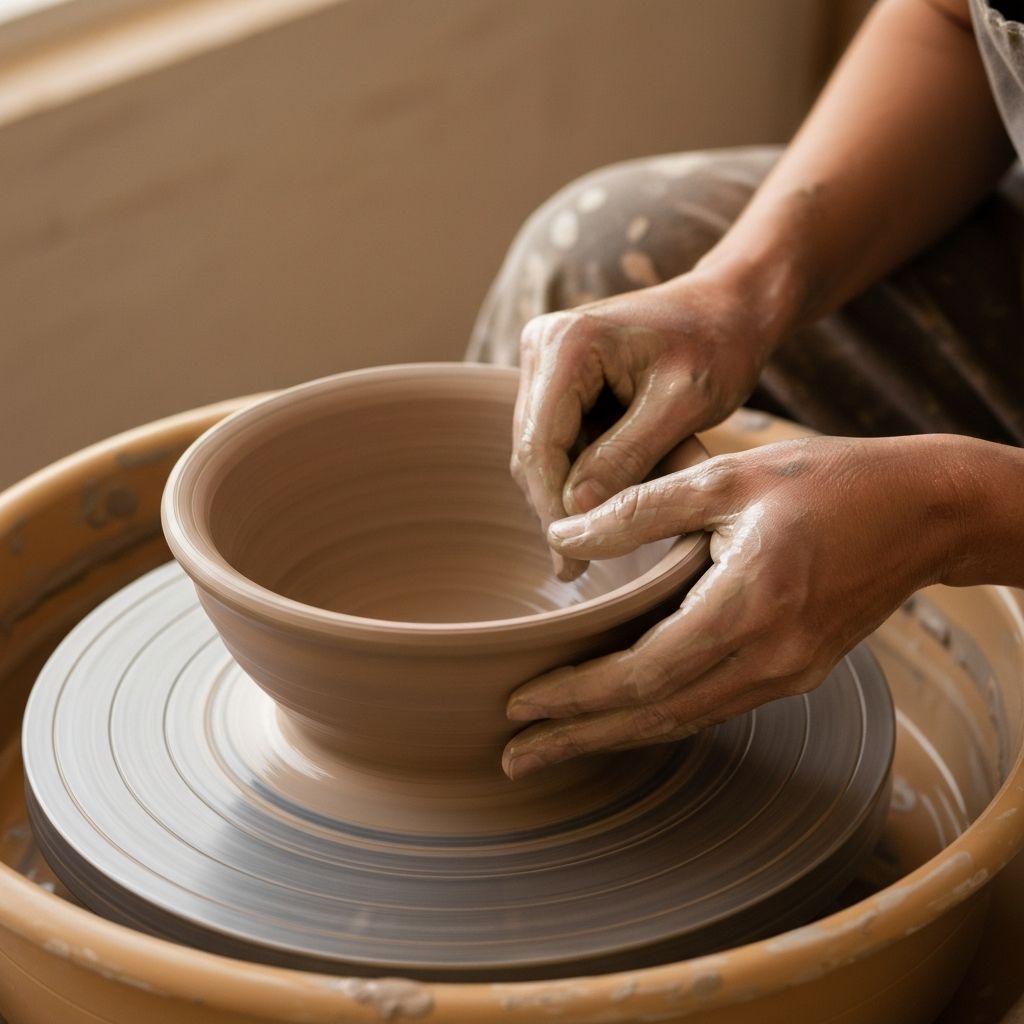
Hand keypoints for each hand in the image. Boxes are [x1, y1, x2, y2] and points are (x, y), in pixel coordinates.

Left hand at [502, 434, 968, 779]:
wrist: (922, 511)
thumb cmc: (825, 482)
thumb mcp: (725, 478)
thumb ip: (638, 509)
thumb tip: (564, 534)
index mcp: (748, 604)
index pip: (643, 673)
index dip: (577, 695)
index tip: (521, 704)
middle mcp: (769, 656)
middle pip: (656, 716)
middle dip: (580, 739)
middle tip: (517, 757)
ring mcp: (787, 673)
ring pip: (684, 720)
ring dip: (616, 736)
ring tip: (554, 748)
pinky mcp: (796, 672)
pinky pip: (712, 706)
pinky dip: (659, 716)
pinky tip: (623, 717)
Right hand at [511, 271, 778, 580]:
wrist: (730, 305)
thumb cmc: (718, 345)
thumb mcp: (683, 403)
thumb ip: (628, 455)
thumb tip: (576, 512)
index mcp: (568, 343)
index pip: (540, 442)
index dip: (553, 505)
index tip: (574, 557)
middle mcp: (543, 344)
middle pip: (530, 447)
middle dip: (552, 507)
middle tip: (572, 569)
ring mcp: (545, 359)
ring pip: (536, 448)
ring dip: (557, 496)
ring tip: (582, 553)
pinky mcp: (557, 375)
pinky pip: (553, 437)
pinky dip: (570, 476)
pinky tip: (589, 515)